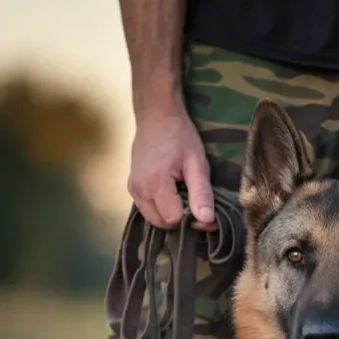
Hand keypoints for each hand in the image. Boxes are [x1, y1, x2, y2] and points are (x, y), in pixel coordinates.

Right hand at [128, 104, 215, 229]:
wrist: (156, 114)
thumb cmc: (179, 135)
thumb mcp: (197, 163)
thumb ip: (201, 193)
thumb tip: (206, 221)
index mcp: (154, 184)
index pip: (174, 219)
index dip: (191, 217)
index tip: (202, 205)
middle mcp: (138, 189)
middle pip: (162, 223)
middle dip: (180, 218)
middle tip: (194, 200)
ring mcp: (133, 189)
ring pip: (154, 219)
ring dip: (171, 214)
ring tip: (182, 193)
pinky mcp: (132, 187)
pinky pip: (148, 209)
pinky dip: (161, 208)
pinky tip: (171, 192)